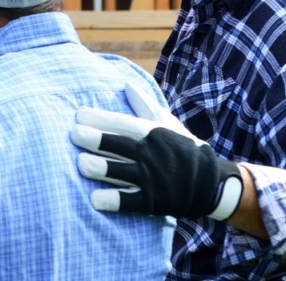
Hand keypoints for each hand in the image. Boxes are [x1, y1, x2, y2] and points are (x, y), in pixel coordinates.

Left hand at [70, 83, 243, 220]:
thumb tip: (126, 84)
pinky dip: (114, 201)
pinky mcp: (153, 202)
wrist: (211, 182)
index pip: (123, 123)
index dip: (101, 119)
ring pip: (123, 172)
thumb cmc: (182, 147)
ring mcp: (152, 179)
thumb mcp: (167, 123)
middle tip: (75, 134)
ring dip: (102, 168)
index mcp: (152, 133)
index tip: (79, 115)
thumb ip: (144, 105)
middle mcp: (150, 154)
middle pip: (120, 145)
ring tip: (81, 164)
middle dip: (98, 140)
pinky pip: (131, 201)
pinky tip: (95, 200)